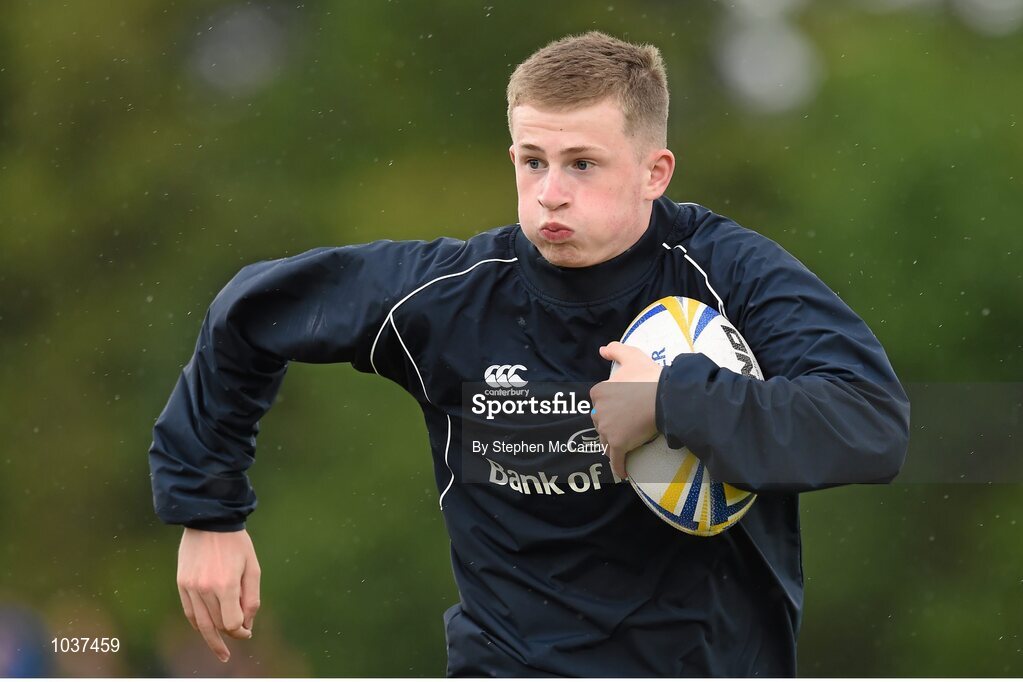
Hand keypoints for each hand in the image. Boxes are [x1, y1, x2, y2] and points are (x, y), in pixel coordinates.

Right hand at [176, 528, 260, 662]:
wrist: (209, 520)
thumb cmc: (236, 544)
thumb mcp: (253, 569)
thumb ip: (251, 599)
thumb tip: (246, 625)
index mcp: (226, 585)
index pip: (232, 623)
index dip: (241, 631)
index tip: (248, 632)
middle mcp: (205, 589)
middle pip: (217, 625)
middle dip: (230, 634)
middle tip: (239, 637)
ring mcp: (190, 587)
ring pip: (201, 623)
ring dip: (212, 638)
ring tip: (221, 651)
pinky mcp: (181, 584)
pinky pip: (190, 612)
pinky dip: (198, 624)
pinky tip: (206, 631)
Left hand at [590, 342, 663, 478]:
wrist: (665, 397)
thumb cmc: (649, 376)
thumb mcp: (632, 355)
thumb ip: (615, 350)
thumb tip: (602, 350)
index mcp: (598, 392)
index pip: (600, 403)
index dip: (611, 407)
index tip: (622, 410)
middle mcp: (598, 411)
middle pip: (602, 423)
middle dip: (611, 425)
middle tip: (627, 426)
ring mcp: (607, 429)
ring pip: (607, 440)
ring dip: (614, 444)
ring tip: (626, 446)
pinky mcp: (617, 444)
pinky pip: (615, 460)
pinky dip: (618, 467)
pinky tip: (622, 474)